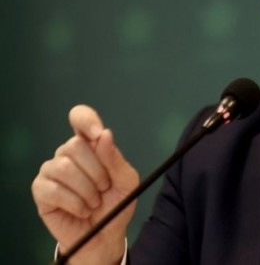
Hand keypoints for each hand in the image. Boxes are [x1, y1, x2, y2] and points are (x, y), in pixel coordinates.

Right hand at [31, 105, 138, 264]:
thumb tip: (104, 134)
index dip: (85, 119)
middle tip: (105, 188)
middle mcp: (68, 153)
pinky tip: (82, 210)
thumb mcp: (126, 181)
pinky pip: (54, 190)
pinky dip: (75, 203)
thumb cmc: (116, 203)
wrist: (105, 233)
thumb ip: (115, 158)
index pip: (80, 118)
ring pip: (64, 167)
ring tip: (94, 202)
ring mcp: (52, 170)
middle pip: (75, 145)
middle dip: (97, 171)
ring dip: (87, 190)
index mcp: (90, 144)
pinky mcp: (41, 190)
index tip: (97, 132)